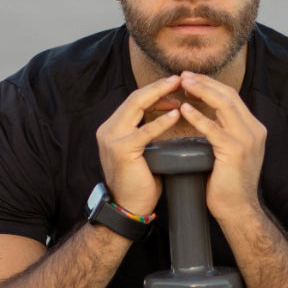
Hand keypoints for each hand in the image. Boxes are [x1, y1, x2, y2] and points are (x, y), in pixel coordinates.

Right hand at [95, 75, 182, 216]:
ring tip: (179, 88)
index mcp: (112, 128)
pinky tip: (176, 115)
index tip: (174, 87)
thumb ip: (146, 134)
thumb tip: (168, 118)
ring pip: (136, 106)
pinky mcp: (121, 149)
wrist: (127, 208)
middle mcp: (108, 130)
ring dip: (160, 95)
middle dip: (158, 86)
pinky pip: (144, 131)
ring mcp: (112, 138)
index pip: (134, 101)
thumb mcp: (141, 152)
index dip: (155, 91)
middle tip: (179, 79)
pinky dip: (161, 121)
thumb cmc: (138, 183)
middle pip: (134, 98)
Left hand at [176, 72, 266, 222]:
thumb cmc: (229, 186)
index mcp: (254, 129)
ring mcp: (247, 139)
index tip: (192, 80)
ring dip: (201, 91)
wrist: (238, 210)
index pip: (232, 97)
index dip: (211, 86)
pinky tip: (184, 109)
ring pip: (224, 105)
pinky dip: (198, 117)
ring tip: (183, 84)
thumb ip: (225, 135)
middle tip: (184, 75)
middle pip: (229, 95)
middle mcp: (254, 130)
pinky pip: (213, 128)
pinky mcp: (234, 150)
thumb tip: (208, 120)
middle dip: (205, 82)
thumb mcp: (231, 153)